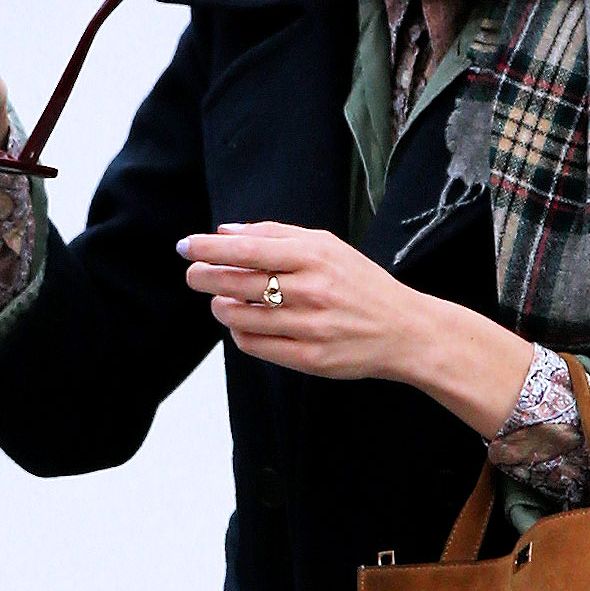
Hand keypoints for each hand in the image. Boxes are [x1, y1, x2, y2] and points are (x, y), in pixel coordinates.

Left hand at [179, 222, 534, 433]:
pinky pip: (256, 345)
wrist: (404, 331)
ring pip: (242, 317)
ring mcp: (310, 326)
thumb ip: (277, 235)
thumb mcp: (328, 247)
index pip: (248, 249)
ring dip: (221, 307)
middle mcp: (311, 290)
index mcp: (315, 256)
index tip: (185, 246)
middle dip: (205, 277)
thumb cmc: (361, 284)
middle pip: (238, 282)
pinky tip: (242, 324)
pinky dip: (239, 333)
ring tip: (220, 300)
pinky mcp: (309, 358)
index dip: (210, 248)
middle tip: (192, 274)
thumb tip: (225, 231)